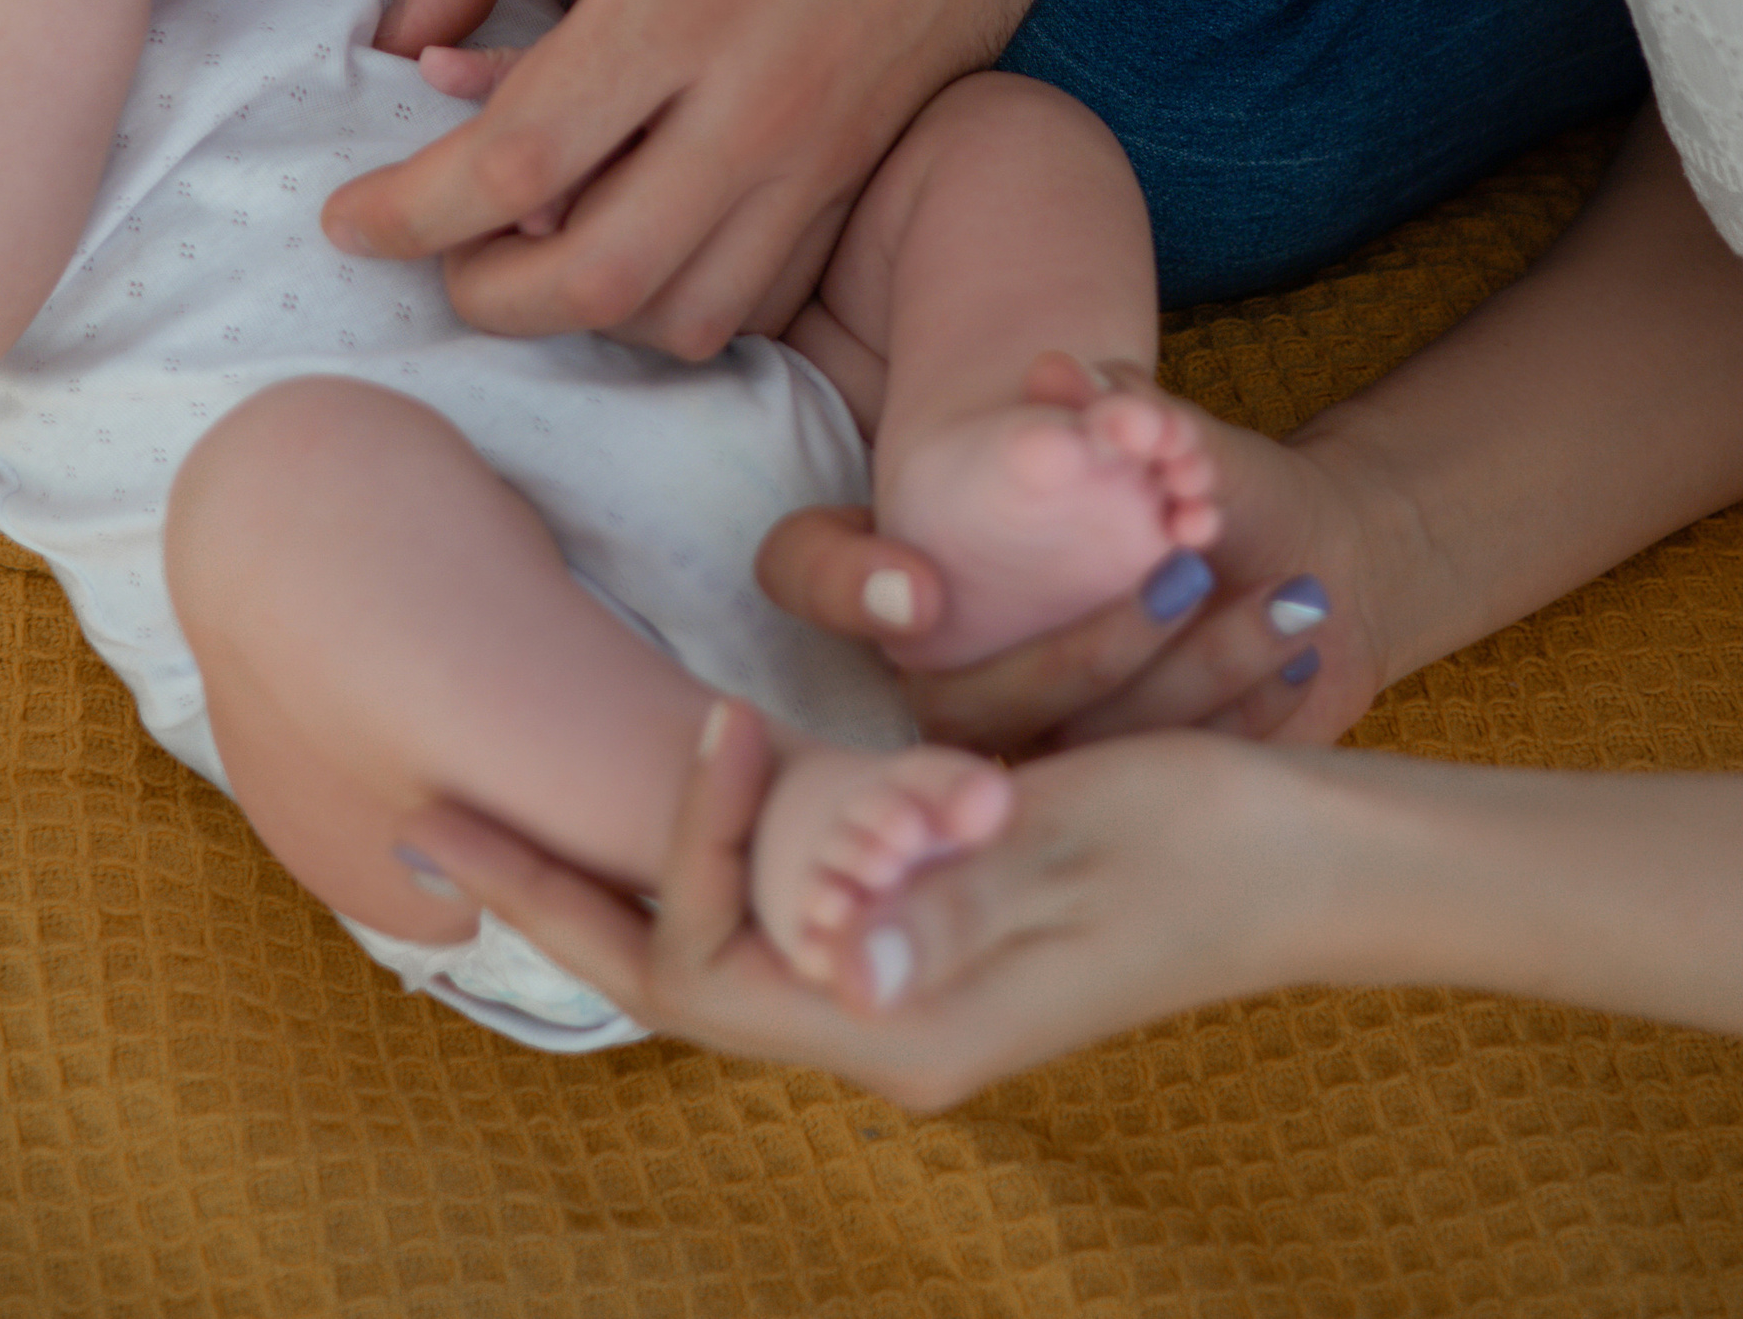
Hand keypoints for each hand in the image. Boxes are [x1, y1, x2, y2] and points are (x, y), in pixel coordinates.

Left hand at [326, 0, 1056, 355]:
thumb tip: (406, 42)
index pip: (517, 158)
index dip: (408, 212)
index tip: (346, 219)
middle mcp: (759, 104)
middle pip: (596, 278)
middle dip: (482, 296)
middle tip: (431, 254)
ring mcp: (821, 156)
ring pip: (680, 315)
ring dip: (579, 312)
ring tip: (524, 248)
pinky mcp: (859, 176)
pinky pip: (756, 300)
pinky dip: (671, 302)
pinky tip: (630, 238)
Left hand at [403, 696, 1343, 1107]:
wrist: (1319, 860)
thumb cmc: (1214, 839)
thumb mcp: (1081, 848)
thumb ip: (951, 896)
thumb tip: (842, 959)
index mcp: (906, 1024)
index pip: (705, 968)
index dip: (657, 854)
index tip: (698, 714)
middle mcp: (885, 1027)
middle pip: (670, 973)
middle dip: (546, 892)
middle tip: (422, 813)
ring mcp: (905, 989)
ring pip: (712, 947)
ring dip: (607, 876)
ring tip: (498, 808)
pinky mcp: (930, 937)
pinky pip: (774, 917)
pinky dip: (702, 859)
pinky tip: (662, 801)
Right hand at [756, 360, 1397, 753]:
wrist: (1293, 554)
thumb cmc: (1202, 484)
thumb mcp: (1172, 437)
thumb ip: (1122, 412)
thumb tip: (1064, 377)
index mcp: (912, 561)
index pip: (805, 572)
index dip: (843, 586)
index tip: (922, 590)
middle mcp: (949, 662)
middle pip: (958, 699)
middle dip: (1090, 644)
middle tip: (1189, 569)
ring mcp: (1024, 742)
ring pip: (1071, 750)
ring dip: (1189, 679)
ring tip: (1289, 600)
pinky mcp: (1106, 796)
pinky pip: (1149, 788)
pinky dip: (1235, 719)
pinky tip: (1298, 650)